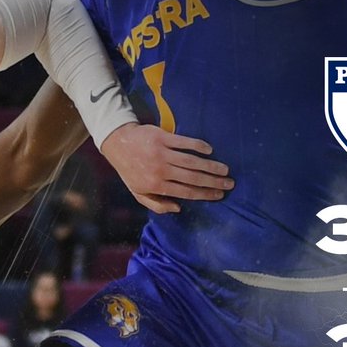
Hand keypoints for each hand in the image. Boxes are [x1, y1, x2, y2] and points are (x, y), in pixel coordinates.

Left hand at [100, 123, 232, 213]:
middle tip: (229, 184)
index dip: (205, 194)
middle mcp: (160, 170)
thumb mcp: (138, 193)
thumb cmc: (130, 170)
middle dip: (213, 182)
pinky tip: (209, 150)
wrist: (117, 143)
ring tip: (225, 170)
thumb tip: (178, 208)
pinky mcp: (163, 138)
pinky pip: (184, 142)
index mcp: (156, 185)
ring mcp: (162, 153)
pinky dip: (198, 146)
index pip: (186, 192)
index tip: (219, 195)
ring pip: (192, 161)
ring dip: (211, 166)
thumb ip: (157, 204)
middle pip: (193, 178)